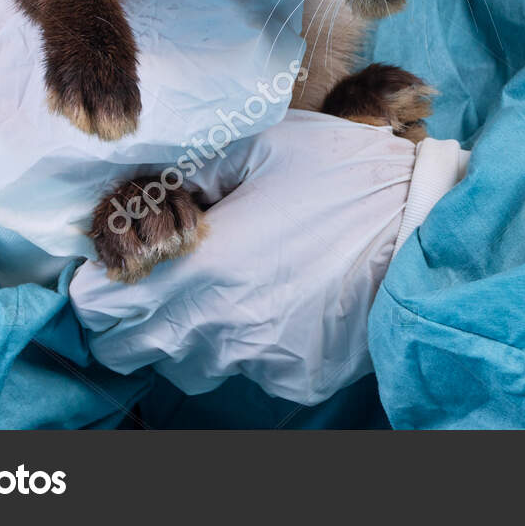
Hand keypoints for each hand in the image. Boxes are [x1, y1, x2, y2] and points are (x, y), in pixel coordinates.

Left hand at [69, 110, 465, 405]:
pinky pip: (249, 368)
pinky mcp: (296, 378)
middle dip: (133, 313)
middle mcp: (220, 328)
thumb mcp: (265, 147)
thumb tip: (156, 187)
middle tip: (167, 275)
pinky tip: (285, 299)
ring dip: (191, 331)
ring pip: (188, 362)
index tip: (122, 261)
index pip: (97, 309)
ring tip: (232, 285)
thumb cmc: (346, 174)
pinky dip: (253, 341)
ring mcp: (258, 360)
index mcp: (202, 269)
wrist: (427, 223)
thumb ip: (196, 168)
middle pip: (128, 348)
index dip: (99, 284)